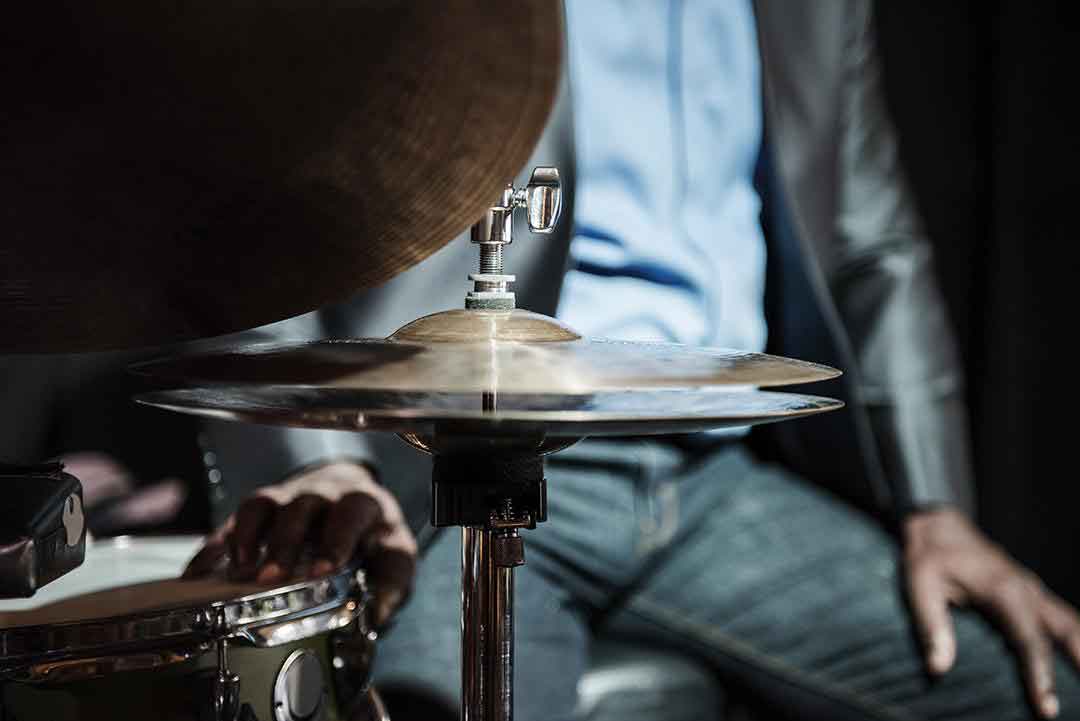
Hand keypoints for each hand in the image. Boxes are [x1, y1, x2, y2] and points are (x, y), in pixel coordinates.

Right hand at [185, 461, 416, 625]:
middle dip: (284, 543)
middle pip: (300, 507)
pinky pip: (230, 522)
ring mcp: (286, 499)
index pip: (349, 512)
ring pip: (262, 504)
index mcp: (360, 503)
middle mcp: (321, 495)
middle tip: (271, 578)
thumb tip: (378, 614)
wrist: (348, 494)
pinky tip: (197, 575)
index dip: (336, 539)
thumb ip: (391, 580)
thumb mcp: (394, 553)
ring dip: (246, 536)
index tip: (324, 569)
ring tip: (236, 572)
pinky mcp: (258, 514)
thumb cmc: (372, 534)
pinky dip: (212, 548)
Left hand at [904, 507, 1079, 718]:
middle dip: (1077, 664)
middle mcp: (1026, 590)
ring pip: (1070, 623)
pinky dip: (1074, 638)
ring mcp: (1032, 589)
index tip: (1046, 706)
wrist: (938, 525)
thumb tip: (938, 669)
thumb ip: (931, 627)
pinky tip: (1076, 658)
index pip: (1029, 640)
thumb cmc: (929, 557)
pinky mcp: (1030, 592)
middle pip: (1065, 631)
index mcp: (1003, 590)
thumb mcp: (920, 587)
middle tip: (1074, 702)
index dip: (1040, 675)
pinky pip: (1061, 618)